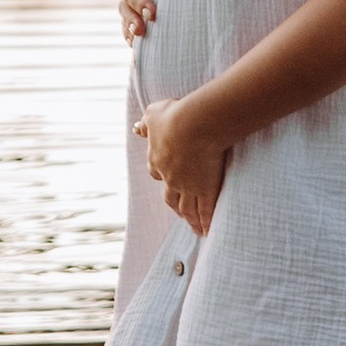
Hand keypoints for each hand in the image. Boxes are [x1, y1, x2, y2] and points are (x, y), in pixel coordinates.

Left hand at [136, 92, 229, 233]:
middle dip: (176, 206)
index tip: (164, 179)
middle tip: (181, 214)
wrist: (194, 125)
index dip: (161, 175)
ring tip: (196, 229)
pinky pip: (206, 210)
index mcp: (157, 160)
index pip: (156, 172)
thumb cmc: (174, 116)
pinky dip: (206, 221)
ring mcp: (189, 186)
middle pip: (171, 197)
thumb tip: (136, 128)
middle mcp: (171, 178)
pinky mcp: (206, 189)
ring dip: (191, 219)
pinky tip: (209, 231)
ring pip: (188, 208)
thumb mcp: (154, 115)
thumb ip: (146, 124)